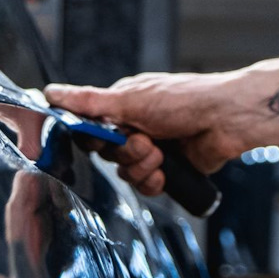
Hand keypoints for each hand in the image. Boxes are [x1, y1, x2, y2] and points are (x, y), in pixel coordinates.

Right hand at [46, 70, 278, 196]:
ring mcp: (153, 149)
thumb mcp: (130, 98)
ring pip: (126, 173)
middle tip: (146, 141)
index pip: (91, 130)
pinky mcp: (168, 170)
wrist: (226, 120)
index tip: (105, 138)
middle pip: (108, 155)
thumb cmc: (184, 100)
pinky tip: (165, 173)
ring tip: (161, 153)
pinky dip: (154, 182)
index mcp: (123, 106)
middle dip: (126, 153)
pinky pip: (146, 186)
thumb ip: (89, 102)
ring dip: (142, 166)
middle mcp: (136, 127)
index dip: (95, 139)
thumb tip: (52, 91)